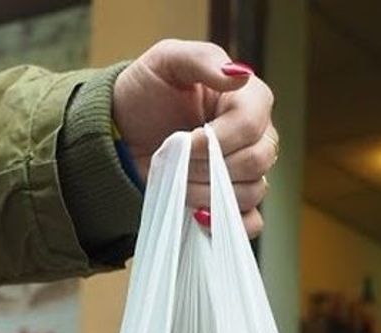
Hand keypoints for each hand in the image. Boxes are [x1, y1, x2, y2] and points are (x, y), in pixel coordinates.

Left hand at [112, 40, 277, 236]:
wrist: (122, 132)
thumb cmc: (146, 92)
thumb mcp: (167, 61)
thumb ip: (203, 60)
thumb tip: (241, 75)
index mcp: (248, 99)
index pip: (252, 125)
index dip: (218, 139)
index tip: (184, 140)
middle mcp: (257, 136)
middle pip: (257, 161)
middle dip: (210, 166)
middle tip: (178, 159)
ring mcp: (246, 172)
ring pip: (252, 192)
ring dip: (208, 192)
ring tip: (179, 180)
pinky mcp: (232, 201)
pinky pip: (251, 222)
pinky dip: (227, 224)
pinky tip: (199, 215)